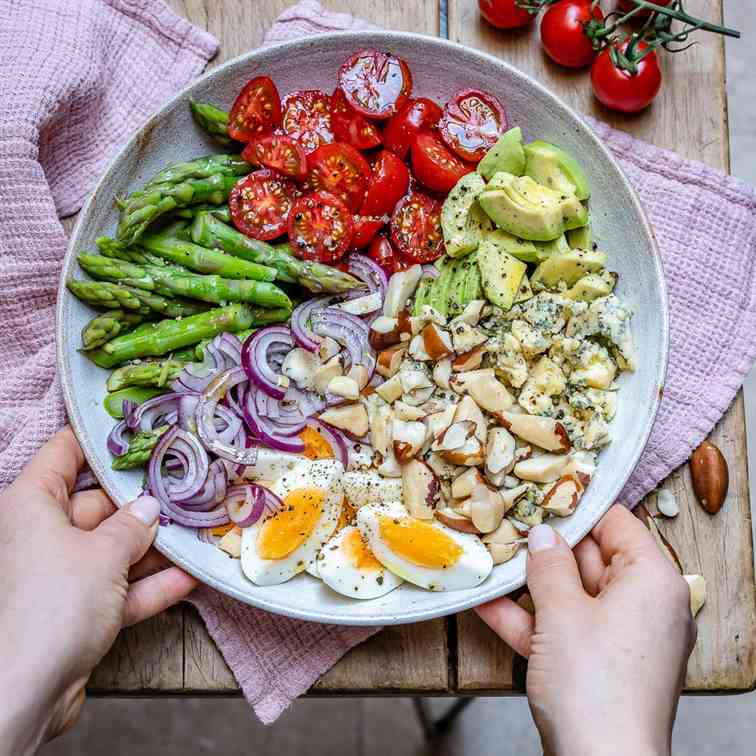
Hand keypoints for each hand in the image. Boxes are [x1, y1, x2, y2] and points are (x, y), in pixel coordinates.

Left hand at [0, 427, 197, 755]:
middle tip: (187, 491)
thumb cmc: (53, 604)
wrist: (25, 691)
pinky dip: (150, 585)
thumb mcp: (103, 554)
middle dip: (143, 504)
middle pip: (97, 506)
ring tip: (198, 532)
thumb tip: (150, 507)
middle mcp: (40, 536)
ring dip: (154, 548)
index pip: (63, 454)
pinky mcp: (74, 612)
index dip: (101, 441)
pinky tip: (189, 576)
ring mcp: (59, 576)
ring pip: (112, 550)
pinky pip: (117, 589)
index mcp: (31, 505)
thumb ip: (132, 526)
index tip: (141, 431)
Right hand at [476, 505, 694, 755]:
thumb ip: (549, 566)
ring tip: (488, 561)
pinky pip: (564, 630)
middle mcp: (645, 606)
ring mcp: (623, 639)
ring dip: (528, 585)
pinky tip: (486, 604)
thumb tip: (542, 535)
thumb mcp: (562, 613)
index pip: (618, 523)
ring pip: (572, 597)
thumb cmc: (593, 685)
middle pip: (591, 559)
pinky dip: (530, 620)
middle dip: (545, 549)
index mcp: (652, 581)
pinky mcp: (601, 667)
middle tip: (505, 526)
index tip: (539, 495)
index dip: (577, 508)